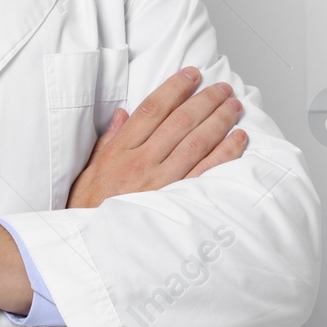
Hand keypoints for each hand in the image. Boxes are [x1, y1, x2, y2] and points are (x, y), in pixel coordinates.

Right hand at [67, 66, 247, 208]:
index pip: (152, 109)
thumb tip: (124, 115)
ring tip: (233, 105)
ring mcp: (161, 183)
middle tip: (221, 87)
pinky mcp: (177, 202)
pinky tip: (238, 139)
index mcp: (120, 152)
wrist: (95, 251)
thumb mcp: (88, 172)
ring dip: (219, 120)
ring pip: (197, 142)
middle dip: (204, 99)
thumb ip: (108, 141)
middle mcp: (142, 163)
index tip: (192, 75)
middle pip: (180, 121)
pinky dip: (225, 153)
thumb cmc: (90, 212)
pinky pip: (207, 172)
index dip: (175, 87)